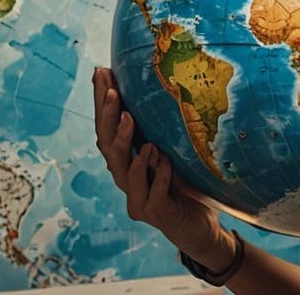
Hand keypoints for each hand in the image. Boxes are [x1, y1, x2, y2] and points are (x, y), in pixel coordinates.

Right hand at [92, 67, 228, 258]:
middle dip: (107, 116)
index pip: (108, 128)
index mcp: (126, 161)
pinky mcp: (154, 214)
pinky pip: (153, 192)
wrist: (198, 226)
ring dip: (125, 142)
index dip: (102, 102)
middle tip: (111, 91)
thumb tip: (157, 87)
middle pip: (108, 146)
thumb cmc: (184, 185)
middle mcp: (126, 179)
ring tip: (129, 118)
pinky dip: (157, 173)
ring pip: (124, 170)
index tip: (101, 72)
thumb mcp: (171, 150)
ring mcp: (137, 198)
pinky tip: (162, 156)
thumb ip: (159, 128)